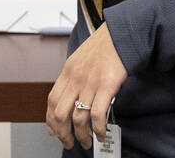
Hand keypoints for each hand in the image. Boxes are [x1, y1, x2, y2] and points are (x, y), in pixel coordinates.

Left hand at [46, 24, 127, 149]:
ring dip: (82, 135)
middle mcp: (76, 78)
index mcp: (68, 71)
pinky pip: (97, 114)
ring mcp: (90, 82)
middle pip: (60, 114)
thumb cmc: (106, 44)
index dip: (51, 120)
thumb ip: (74, 77)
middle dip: (63, 134)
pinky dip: (98, 128)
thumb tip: (70, 99)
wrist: (123, 32)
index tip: (55, 131)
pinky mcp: (107, 85)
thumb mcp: (82, 58)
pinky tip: (100, 133)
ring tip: (87, 142)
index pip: (51, 101)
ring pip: (78, 118)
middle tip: (69, 142)